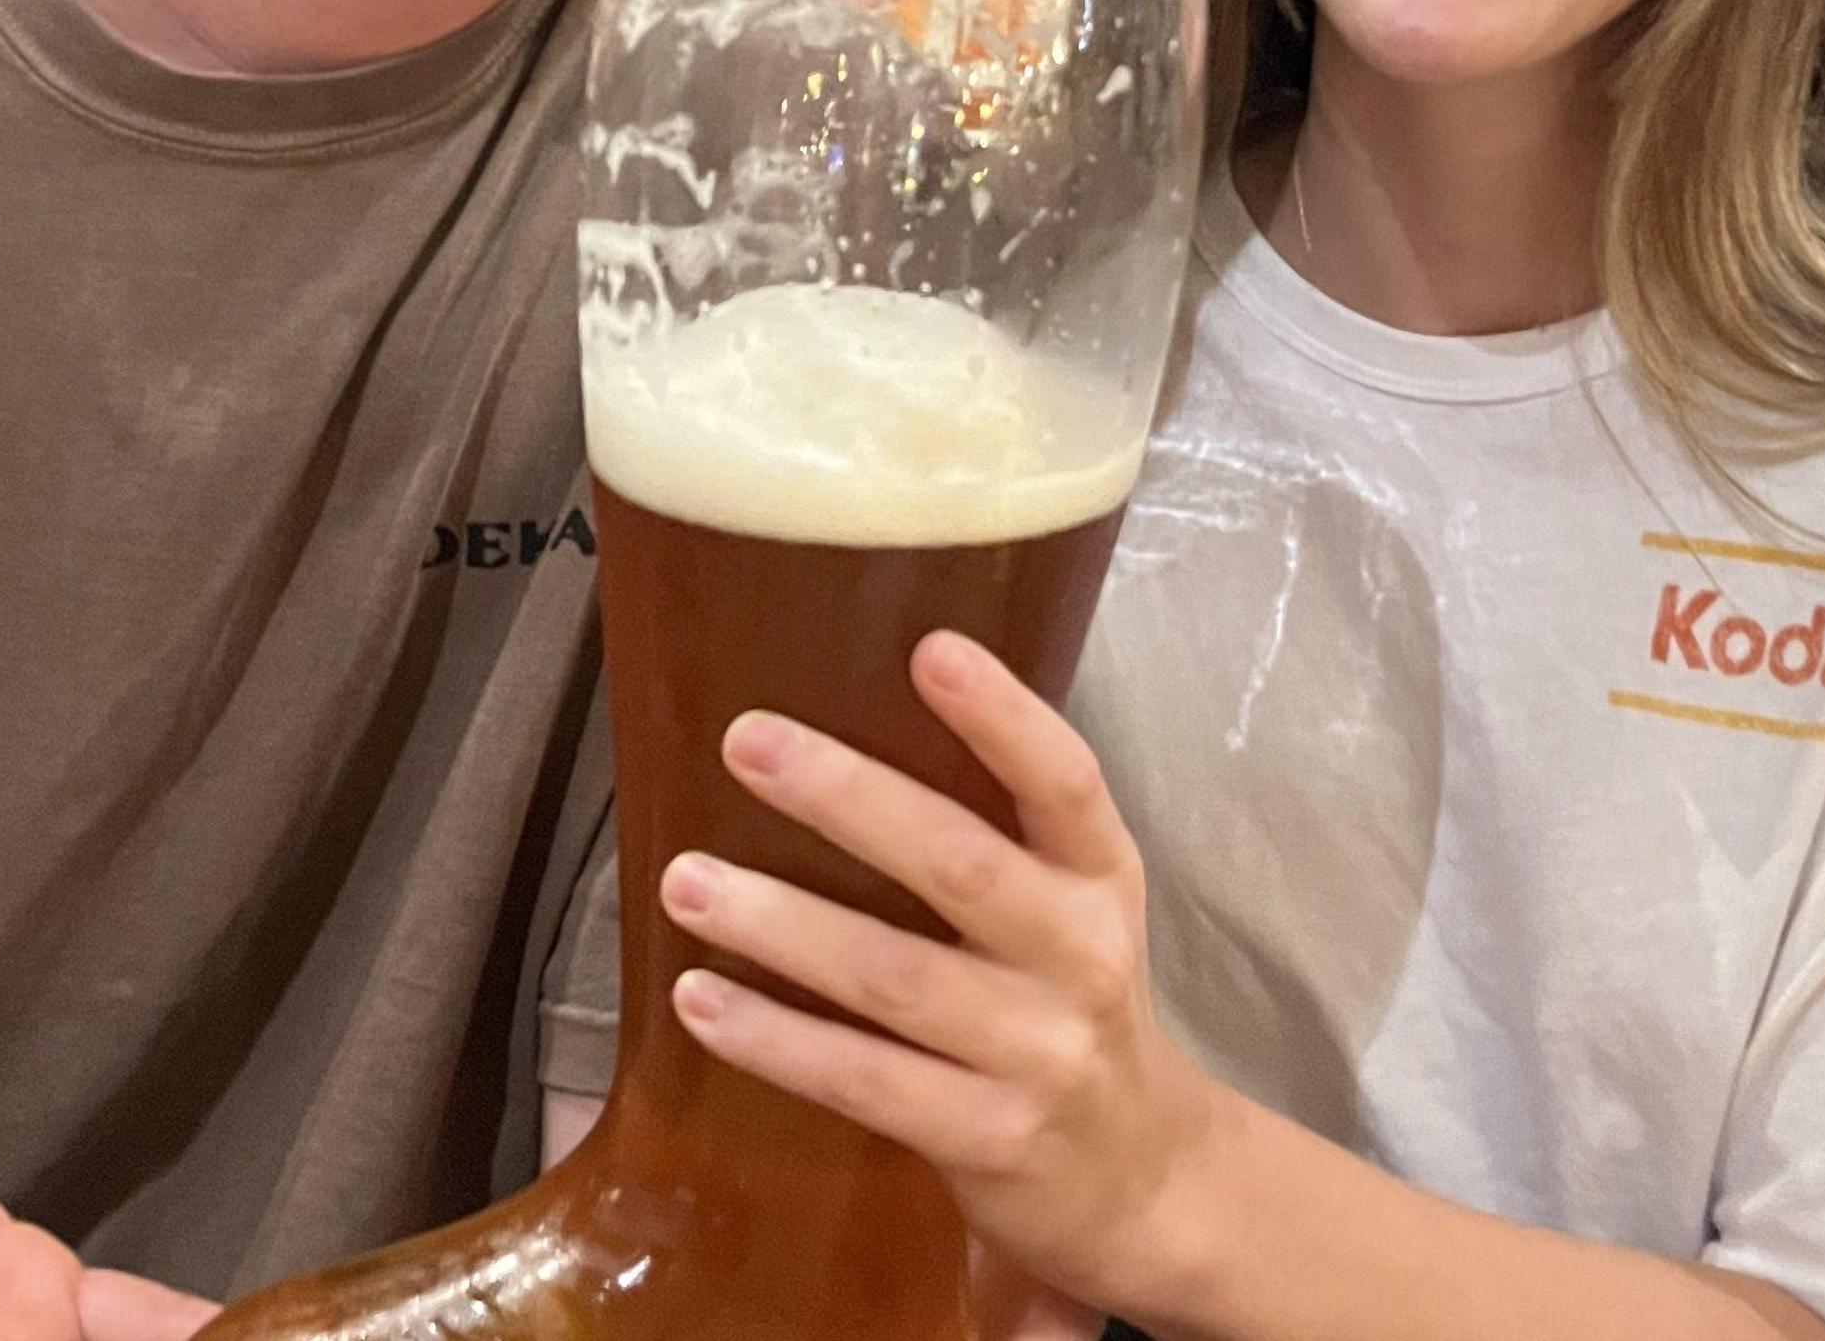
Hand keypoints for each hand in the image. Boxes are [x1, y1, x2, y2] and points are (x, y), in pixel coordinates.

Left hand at [657, 630, 1232, 1317]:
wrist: (1140, 1176)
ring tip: (684, 881)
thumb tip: (841, 706)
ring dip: (781, 925)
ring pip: (894, 979)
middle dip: (848, 799)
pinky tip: (701, 999)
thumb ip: (991, 821)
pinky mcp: (987, 1140)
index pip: (1065, 780)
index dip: (1003, 715)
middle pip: (961, 865)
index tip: (929, 649)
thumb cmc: (1069, 995)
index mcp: (1101, 873)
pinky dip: (777, 1040)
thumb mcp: (1069, 899)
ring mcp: (1037, 1055)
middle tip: (747, 741)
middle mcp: (1081, 956)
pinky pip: (864, 1082)